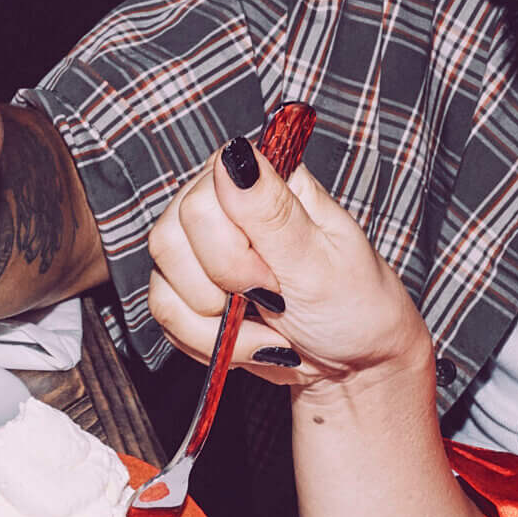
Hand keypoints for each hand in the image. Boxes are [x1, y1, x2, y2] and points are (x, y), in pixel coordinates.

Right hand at [147, 140, 431, 391]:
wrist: (355, 362)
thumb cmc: (355, 306)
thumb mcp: (321, 261)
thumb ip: (273, 212)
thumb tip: (235, 154)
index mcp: (261, 181)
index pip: (199, 202)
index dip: (229, 254)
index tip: (275, 280)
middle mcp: (222, 205)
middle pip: (169, 242)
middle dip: (223, 292)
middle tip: (274, 301)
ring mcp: (201, 249)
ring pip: (162, 285)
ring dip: (217, 327)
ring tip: (268, 327)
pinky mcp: (190, 291)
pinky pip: (165, 317)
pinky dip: (207, 343)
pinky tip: (250, 339)